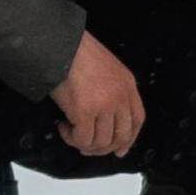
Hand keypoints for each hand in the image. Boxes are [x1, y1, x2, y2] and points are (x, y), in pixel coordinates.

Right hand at [50, 31, 143, 156]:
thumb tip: (103, 117)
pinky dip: (71, 138)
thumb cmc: (75, 52)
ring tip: (70, 131)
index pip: (137, 120)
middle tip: (87, 147)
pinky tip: (63, 127)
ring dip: (84, 142)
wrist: (58, 44)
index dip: (129, 139)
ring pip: (101, 141)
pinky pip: (82, 138)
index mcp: (127, 84)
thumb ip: (111, 89)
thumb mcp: (105, 68)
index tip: (120, 149)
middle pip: (121, 135)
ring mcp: (104, 104)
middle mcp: (120, 96)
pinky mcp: (85, 111)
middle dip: (104, 148)